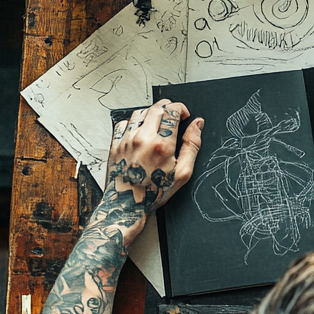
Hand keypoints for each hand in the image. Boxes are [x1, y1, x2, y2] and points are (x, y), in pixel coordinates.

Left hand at [104, 99, 202, 226]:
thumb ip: (192, 146)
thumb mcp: (183, 173)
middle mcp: (142, 139)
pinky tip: (140, 132)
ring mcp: (127, 140)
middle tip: (172, 118)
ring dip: (151, 114)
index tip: (183, 115)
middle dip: (168, 108)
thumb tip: (197, 125)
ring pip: (139, 112)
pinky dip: (133, 123)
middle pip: (156, 108)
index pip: (172, 110)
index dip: (181, 109)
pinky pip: (124, 122)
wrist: (127, 205)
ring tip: (156, 125)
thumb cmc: (154, 192)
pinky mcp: (115, 144)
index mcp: (162, 145)